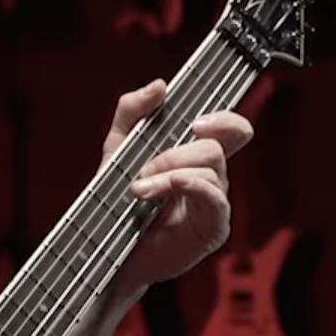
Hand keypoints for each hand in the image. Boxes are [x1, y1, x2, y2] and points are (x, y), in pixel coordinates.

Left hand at [101, 79, 252, 308]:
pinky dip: (192, 185)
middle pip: (215, 146)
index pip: (231, 128)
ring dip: (169, 172)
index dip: (224, 117)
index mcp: (195, 157)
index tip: (195, 121)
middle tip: (143, 170)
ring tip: (138, 190)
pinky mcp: (212, 228)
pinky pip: (216, 199)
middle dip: (174, 153)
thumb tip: (160, 86)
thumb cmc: (115, 202)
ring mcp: (214, 204)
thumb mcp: (116, 150)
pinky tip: (167, 187)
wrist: (104, 249)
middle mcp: (210, 177)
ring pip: (211, 169)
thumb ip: (132, 112)